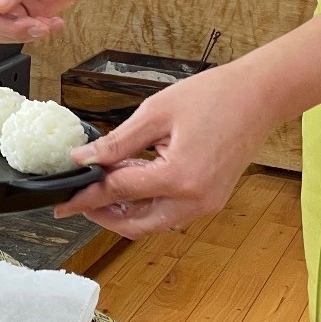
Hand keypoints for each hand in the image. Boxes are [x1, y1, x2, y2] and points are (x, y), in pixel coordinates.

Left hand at [53, 58, 276, 236]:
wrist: (257, 96)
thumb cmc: (214, 97)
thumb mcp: (155, 113)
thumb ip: (116, 142)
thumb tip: (84, 159)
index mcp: (178, 178)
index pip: (117, 193)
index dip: (85, 195)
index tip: (62, 201)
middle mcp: (194, 201)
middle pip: (135, 225)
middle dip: (103, 215)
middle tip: (78, 202)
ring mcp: (206, 204)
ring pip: (153, 223)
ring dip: (125, 211)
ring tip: (103, 185)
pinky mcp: (211, 201)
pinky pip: (171, 213)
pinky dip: (147, 204)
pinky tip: (133, 180)